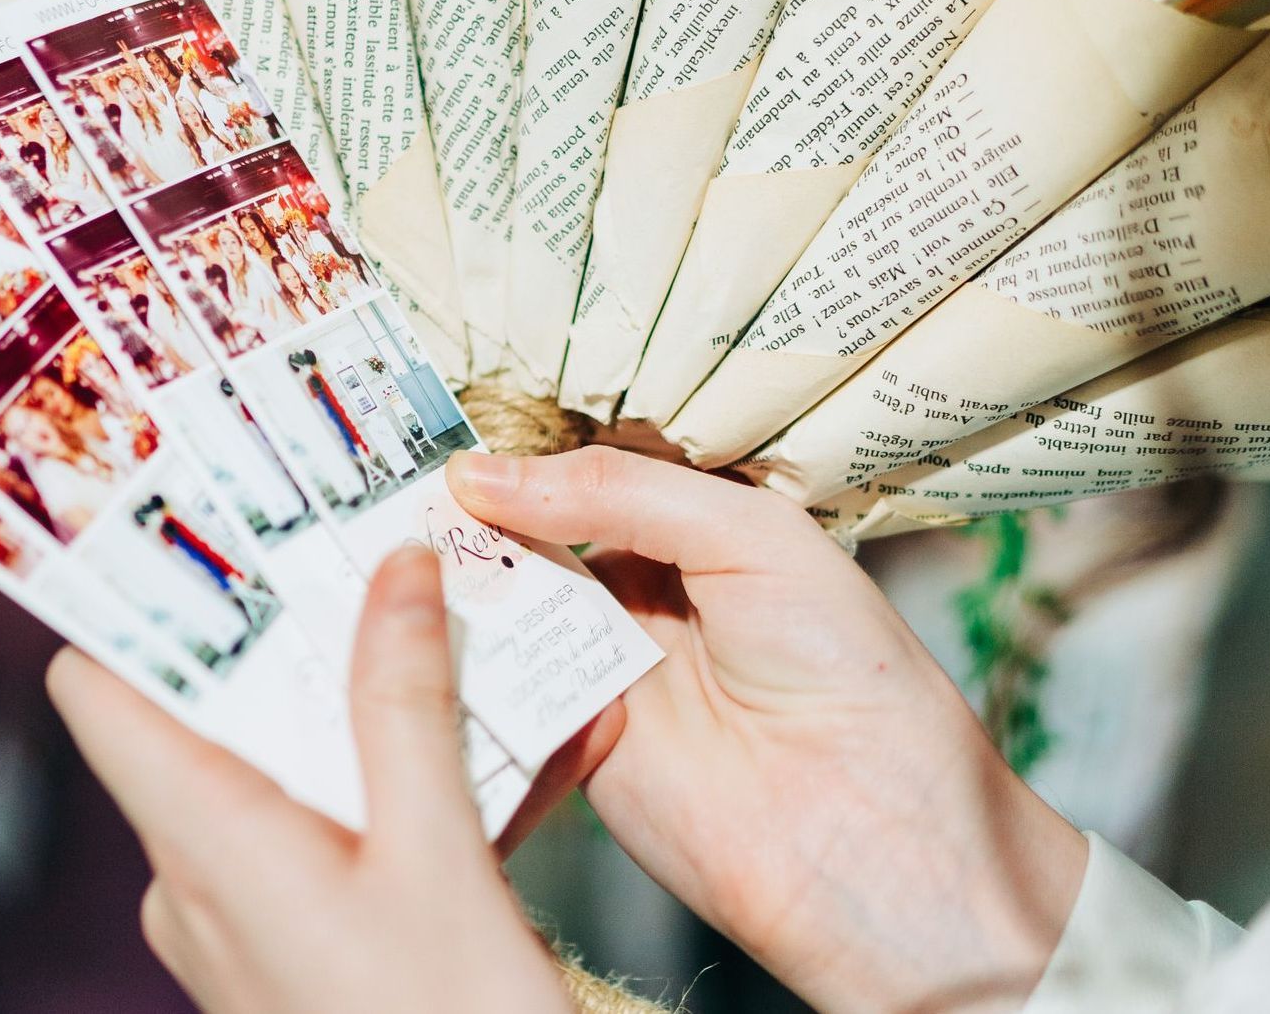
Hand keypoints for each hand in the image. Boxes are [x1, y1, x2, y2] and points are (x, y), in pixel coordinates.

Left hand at [48, 543, 574, 1013]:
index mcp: (205, 843)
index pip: (101, 689)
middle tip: (357, 551)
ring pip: (271, 763)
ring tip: (441, 638)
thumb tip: (393, 567)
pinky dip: (375, 776)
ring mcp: (235, 921)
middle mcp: (194, 879)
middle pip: (205, 710)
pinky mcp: (283, 949)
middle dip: (286, 633)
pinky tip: (475, 749)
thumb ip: (404, 701)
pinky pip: (311, 826)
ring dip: (351, 703)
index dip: (126, 598)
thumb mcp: (437, 854)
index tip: (173, 511)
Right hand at [447, 447, 1087, 1013]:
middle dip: (475, 516)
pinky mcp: (570, 739)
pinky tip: (422, 619)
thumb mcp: (746, 534)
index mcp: (688, 529)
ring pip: (503, 606)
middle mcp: (639, 591)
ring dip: (458, 579)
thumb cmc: (848, 667)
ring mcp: (603, 665)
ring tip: (400, 542)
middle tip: (398, 486)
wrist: (871, 832)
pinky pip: (500, 688)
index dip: (523, 458)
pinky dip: (463, 657)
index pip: (583, 475)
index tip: (448, 437)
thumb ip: (618, 492)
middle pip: (529, 537)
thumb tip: (485, 474)